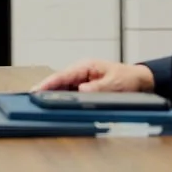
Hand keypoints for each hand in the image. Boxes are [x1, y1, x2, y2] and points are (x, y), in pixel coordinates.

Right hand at [32, 59, 154, 92]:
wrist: (140, 80)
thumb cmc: (128, 79)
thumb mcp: (115, 84)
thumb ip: (99, 88)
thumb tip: (81, 90)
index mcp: (86, 66)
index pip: (63, 75)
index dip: (48, 83)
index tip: (36, 90)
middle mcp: (81, 72)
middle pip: (59, 82)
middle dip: (45, 90)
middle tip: (31, 99)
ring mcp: (82, 80)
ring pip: (63, 88)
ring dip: (53, 95)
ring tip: (39, 104)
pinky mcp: (85, 88)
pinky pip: (70, 93)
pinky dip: (63, 99)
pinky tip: (55, 105)